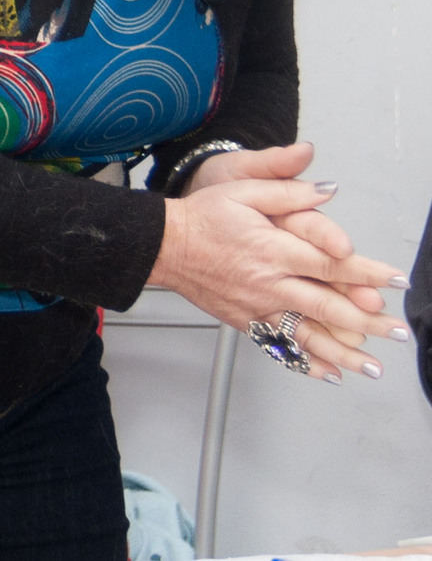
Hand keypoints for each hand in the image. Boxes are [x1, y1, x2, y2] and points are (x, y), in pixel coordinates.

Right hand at [150, 170, 406, 382]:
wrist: (164, 245)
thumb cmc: (203, 215)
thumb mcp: (243, 189)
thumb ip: (288, 191)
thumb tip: (327, 190)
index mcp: (274, 249)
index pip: (332, 264)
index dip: (368, 273)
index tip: (396, 282)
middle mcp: (270, 282)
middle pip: (328, 307)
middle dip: (369, 322)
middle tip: (398, 332)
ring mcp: (258, 307)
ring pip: (309, 335)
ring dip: (345, 353)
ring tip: (373, 367)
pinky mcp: (246, 321)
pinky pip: (281, 347)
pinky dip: (306, 363)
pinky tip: (330, 374)